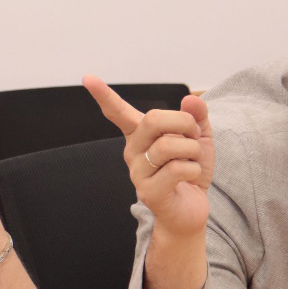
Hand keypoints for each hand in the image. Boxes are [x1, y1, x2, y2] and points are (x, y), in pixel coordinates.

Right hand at [82, 78, 214, 242]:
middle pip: (152, 119)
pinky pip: (177, 169)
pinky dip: (194, 170)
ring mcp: (137, 172)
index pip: (118, 112)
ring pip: (168, 146)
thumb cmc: (190, 173)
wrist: (191, 211)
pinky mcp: (148, 192)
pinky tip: (190, 179)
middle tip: (193, 135)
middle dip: (183, 122)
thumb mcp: (200, 138)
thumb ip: (197, 116)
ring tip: (192, 161)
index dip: (104, 94)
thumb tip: (191, 98)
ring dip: (192, 151)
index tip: (87, 77)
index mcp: (141, 135)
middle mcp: (133, 151)